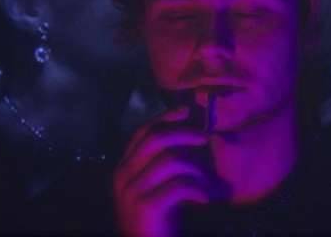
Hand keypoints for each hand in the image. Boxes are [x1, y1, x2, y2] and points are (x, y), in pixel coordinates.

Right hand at [113, 105, 211, 236]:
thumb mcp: (155, 187)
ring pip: (171, 160)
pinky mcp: (146, 206)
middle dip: (184, 133)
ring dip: (196, 168)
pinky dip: (198, 190)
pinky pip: (179, 185)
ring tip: (207, 181)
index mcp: (123, 168)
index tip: (186, 110)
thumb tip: (187, 133)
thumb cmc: (157, 220)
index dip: (164, 118)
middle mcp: (122, 176)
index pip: (142, 132)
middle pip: (155, 139)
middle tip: (205, 138)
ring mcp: (132, 191)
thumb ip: (161, 163)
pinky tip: (206, 199)